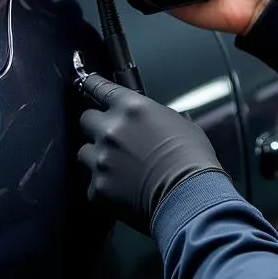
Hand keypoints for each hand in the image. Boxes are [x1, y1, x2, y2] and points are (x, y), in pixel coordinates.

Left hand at [78, 73, 224, 234]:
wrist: (189, 195)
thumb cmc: (193, 159)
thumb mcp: (182, 125)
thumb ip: (158, 118)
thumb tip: (153, 123)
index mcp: (133, 108)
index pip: (100, 87)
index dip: (91, 84)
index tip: (85, 83)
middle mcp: (111, 130)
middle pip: (86, 120)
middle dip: (97, 127)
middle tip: (114, 138)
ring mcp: (101, 159)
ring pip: (84, 152)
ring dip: (97, 156)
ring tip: (119, 167)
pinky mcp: (97, 187)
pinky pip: (93, 182)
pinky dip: (105, 185)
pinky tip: (124, 189)